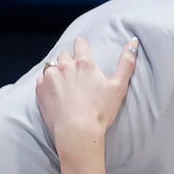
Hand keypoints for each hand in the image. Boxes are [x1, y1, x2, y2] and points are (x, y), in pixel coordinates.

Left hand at [32, 36, 139, 161]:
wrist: (77, 132)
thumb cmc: (99, 111)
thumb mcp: (118, 87)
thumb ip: (126, 62)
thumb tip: (133, 41)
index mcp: (84, 63)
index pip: (80, 43)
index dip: (82, 47)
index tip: (83, 55)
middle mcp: (65, 66)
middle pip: (65, 54)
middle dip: (69, 61)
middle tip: (75, 75)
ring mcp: (50, 77)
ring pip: (52, 67)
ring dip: (57, 73)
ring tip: (64, 87)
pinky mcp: (40, 89)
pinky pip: (41, 81)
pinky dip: (47, 85)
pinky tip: (55, 96)